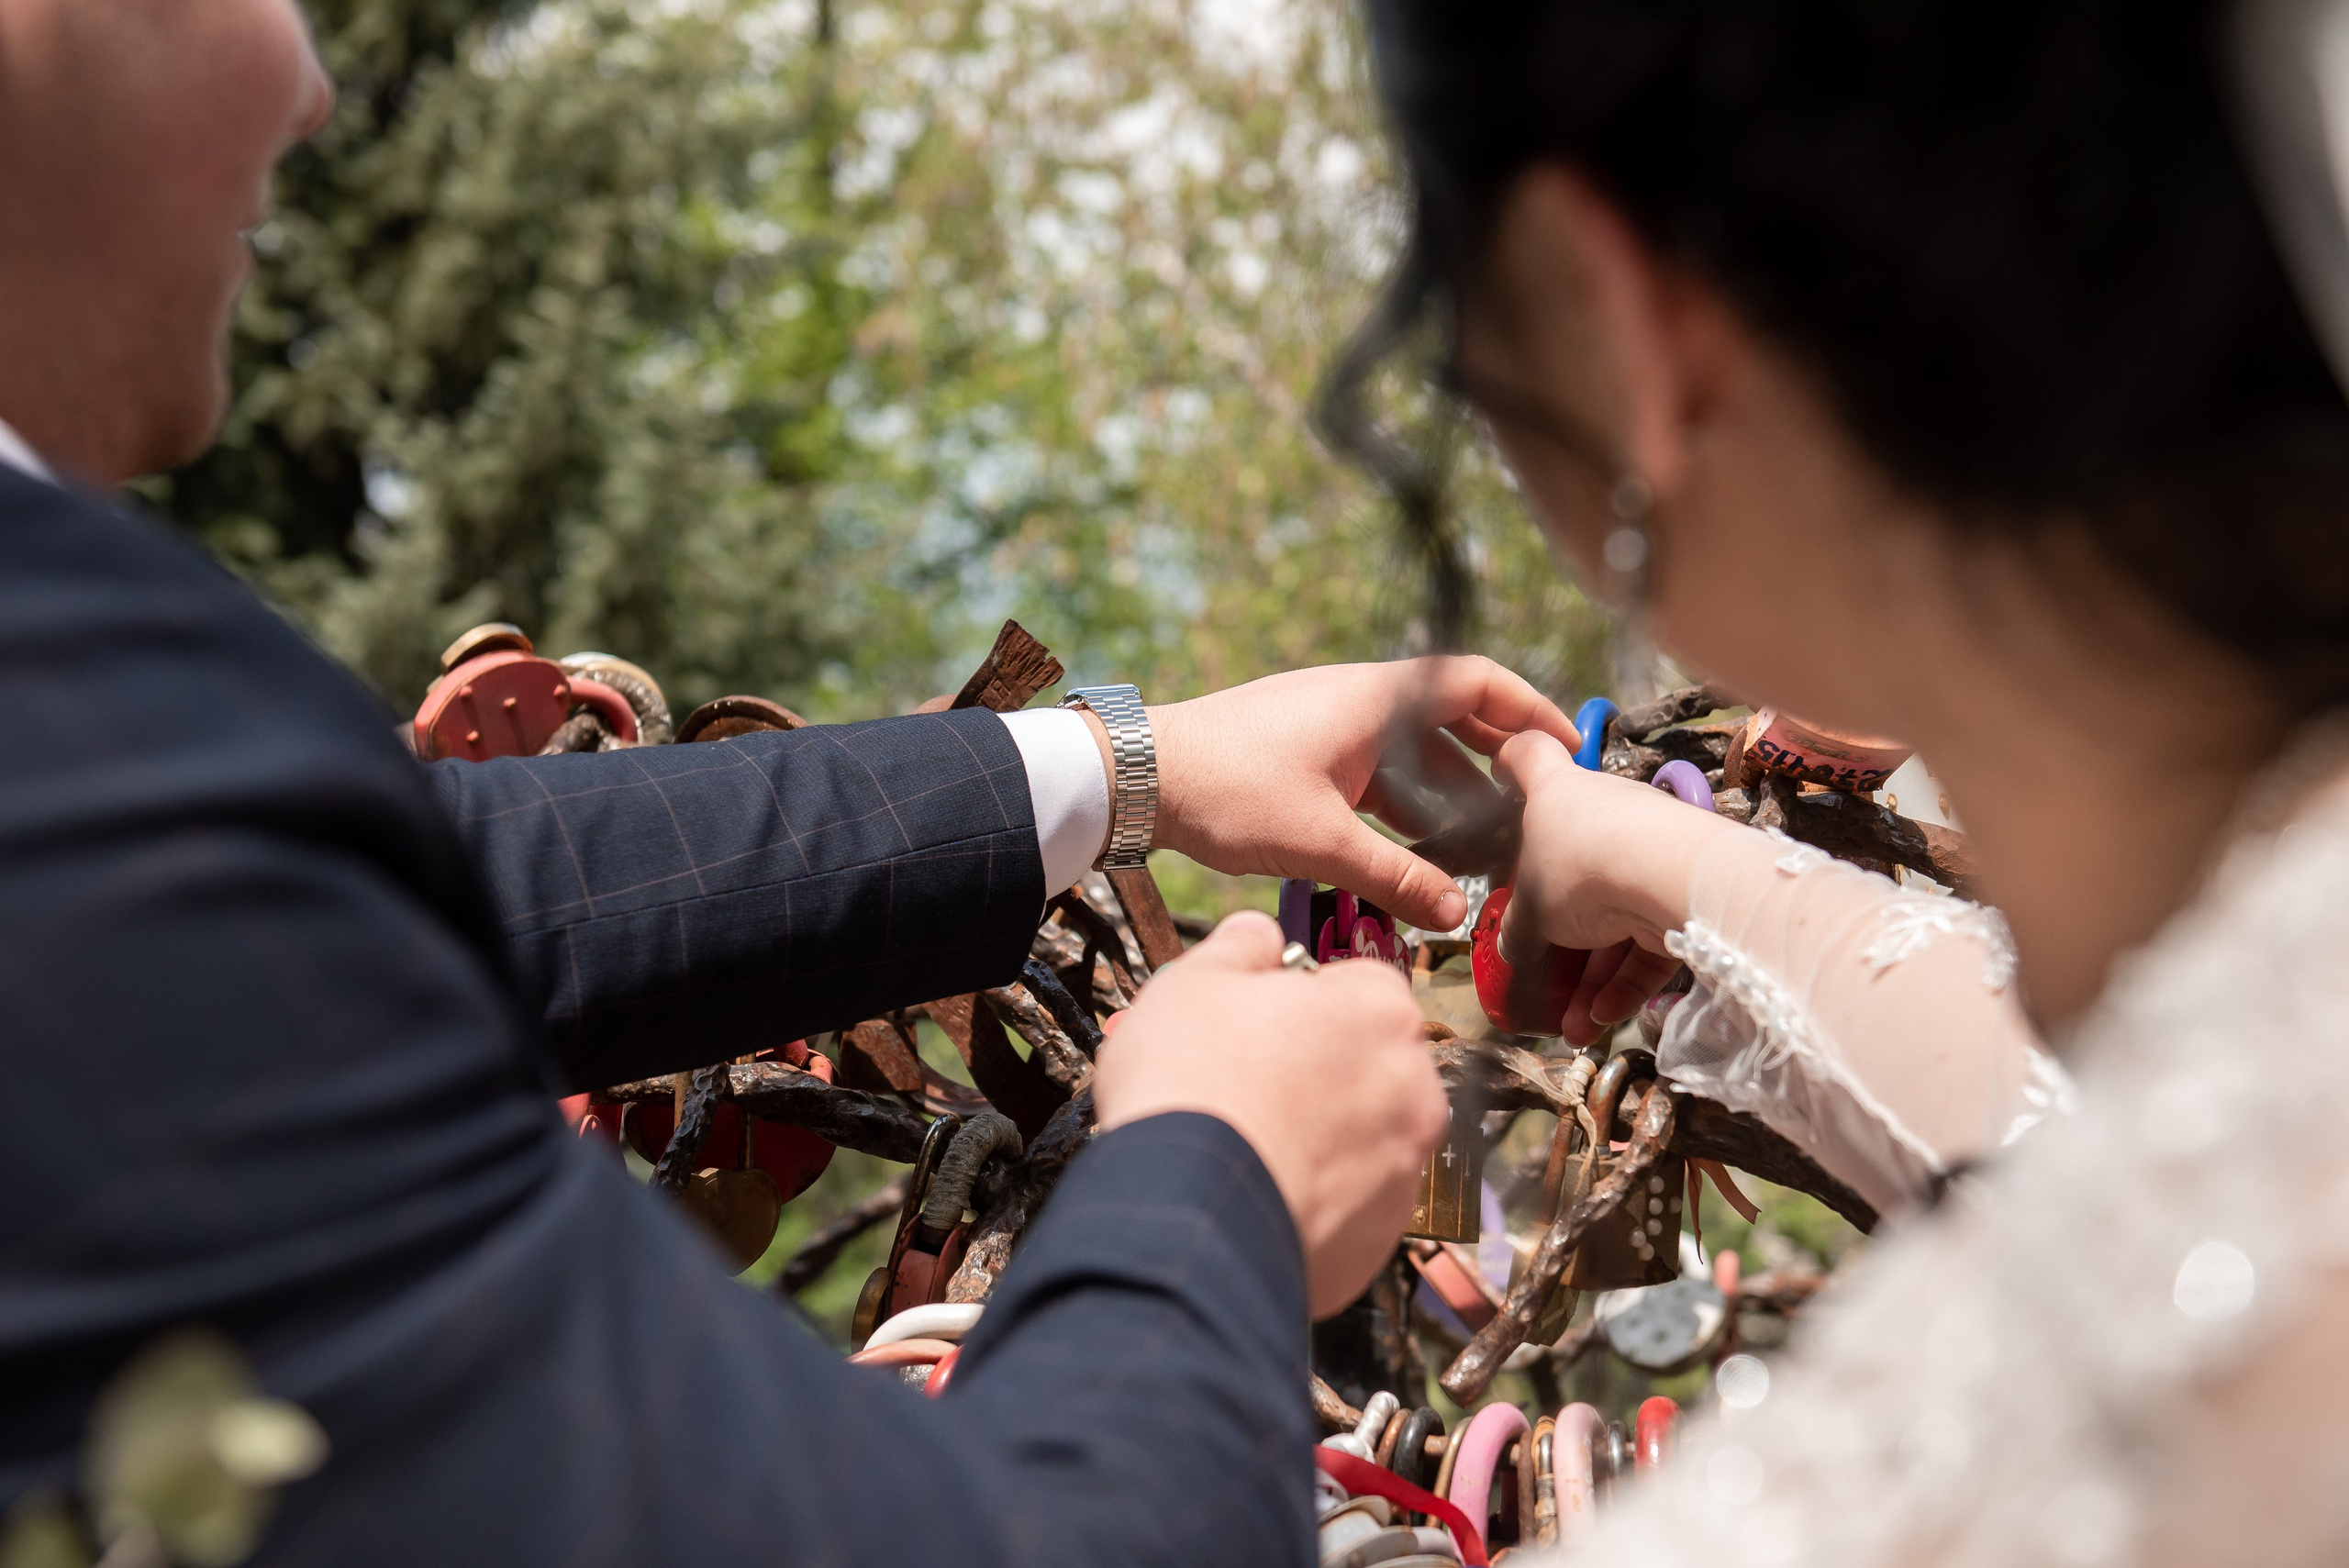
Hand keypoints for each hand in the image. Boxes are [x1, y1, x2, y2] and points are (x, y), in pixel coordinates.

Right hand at [1093, 912, 1448, 1317]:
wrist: (1187, 1218)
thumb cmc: (1190, 1085)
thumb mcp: (1193, 982)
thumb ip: (1240, 947)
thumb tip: (1259, 935)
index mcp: (1379, 1008)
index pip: (1358, 984)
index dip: (1302, 1001)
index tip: (1257, 1022)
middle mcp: (1414, 1085)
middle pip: (1367, 1061)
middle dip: (1316, 1069)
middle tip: (1246, 1083)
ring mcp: (1405, 1165)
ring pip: (1362, 1134)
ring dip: (1319, 1134)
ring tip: (1245, 1144)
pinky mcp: (1383, 1234)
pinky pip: (1351, 1202)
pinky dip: (1314, 1196)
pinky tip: (1258, 1193)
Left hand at [1147, 658, 1580, 931]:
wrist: (1138, 775)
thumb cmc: (1228, 790)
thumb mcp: (1321, 841)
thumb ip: (1396, 878)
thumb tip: (1458, 916)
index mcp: (1377, 698)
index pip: (1478, 682)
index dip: (1532, 707)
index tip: (1569, 746)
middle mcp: (1361, 701)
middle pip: (1452, 726)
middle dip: (1496, 771)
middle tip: (1536, 818)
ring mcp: (1332, 727)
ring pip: (1413, 759)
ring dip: (1448, 801)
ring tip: (1485, 854)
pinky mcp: (1306, 755)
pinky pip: (1377, 777)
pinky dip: (1404, 811)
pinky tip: (1418, 859)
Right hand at [1492, 730, 1740, 1043]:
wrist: (1667, 875)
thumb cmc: (1578, 867)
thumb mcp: (1529, 912)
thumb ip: (1514, 936)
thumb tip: (1508, 953)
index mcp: (1557, 793)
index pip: (1528, 756)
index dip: (1509, 763)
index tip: (1500, 777)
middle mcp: (1605, 812)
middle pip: (1572, 862)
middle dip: (1556, 930)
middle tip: (1538, 974)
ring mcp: (1648, 849)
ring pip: (1614, 916)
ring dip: (1591, 978)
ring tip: (1574, 1027)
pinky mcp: (1684, 890)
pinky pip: (1648, 939)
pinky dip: (1626, 979)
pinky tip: (1602, 1018)